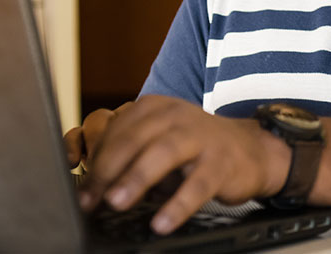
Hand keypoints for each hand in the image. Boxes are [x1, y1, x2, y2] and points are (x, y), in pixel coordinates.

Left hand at [75, 95, 289, 234]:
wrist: (250, 149)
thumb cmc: (194, 148)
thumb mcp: (158, 141)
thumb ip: (127, 155)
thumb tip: (91, 186)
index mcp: (153, 108)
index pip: (115, 132)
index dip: (94, 161)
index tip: (80, 190)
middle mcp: (175, 116)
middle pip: (133, 140)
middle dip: (106, 171)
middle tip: (89, 199)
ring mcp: (200, 137)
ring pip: (163, 154)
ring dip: (136, 178)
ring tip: (116, 202)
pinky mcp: (221, 162)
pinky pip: (197, 185)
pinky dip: (177, 205)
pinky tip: (161, 223)